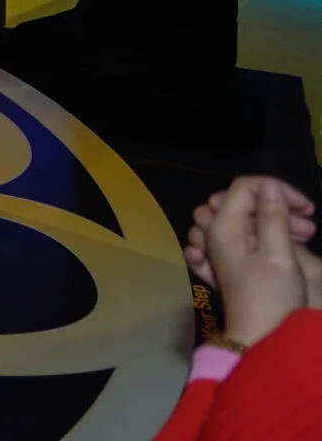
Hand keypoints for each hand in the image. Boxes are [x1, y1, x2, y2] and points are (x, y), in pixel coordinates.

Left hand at [186, 176, 318, 287]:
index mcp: (223, 226)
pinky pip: (244, 238)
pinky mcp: (234, 264)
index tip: (304, 206)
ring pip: (246, 219)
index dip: (276, 189)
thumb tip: (269, 186)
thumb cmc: (271, 296)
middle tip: (307, 226)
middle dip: (277, 205)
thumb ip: (272, 215)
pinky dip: (265, 234)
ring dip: (276, 221)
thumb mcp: (278, 252)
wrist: (262, 338)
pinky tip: (288, 243)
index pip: (244, 186)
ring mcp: (222, 249)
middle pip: (244, 202)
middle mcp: (217, 234)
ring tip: (306, 238)